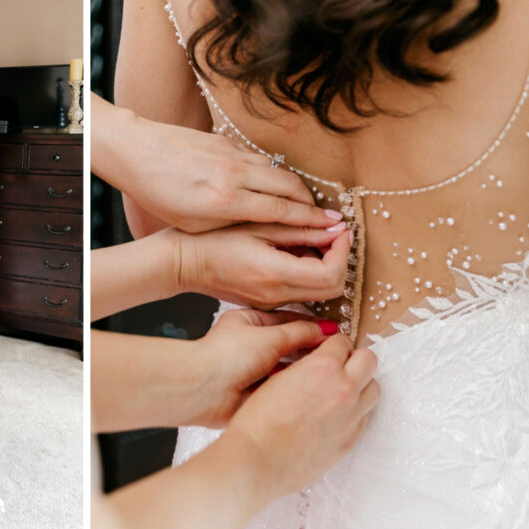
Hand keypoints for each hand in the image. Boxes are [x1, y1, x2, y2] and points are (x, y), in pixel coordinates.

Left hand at [114, 117, 340, 232]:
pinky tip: (272, 183)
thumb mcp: (193, 223)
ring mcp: (232, 154)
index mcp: (226, 201)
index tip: (333, 226)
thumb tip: (262, 224)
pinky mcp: (226, 140)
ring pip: (277, 169)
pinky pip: (259, 158)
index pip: (281, 211)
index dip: (311, 220)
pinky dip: (272, 173)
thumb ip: (230, 223)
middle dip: (311, 202)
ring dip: (294, 186)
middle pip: (289, 186)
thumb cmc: (159, 195)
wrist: (138, 152)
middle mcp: (234, 174)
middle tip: (325, 216)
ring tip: (302, 202)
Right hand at [166, 222, 350, 308]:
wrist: (184, 263)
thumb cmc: (214, 239)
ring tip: (308, 240)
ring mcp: (272, 303)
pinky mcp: (266, 303)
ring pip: (319, 293)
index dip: (343, 251)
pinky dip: (307, 274)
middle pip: (333, 290)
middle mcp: (277, 295)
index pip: (332, 274)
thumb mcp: (260, 225)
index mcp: (276, 274)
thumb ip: (301, 228)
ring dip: (324, 267)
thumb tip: (336, 226)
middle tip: (331, 234)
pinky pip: (300, 293)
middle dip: (339, 260)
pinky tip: (291, 253)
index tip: (340, 229)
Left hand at [189, 309, 338, 428]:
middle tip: (337, 351)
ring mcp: (253, 368)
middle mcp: (251, 344)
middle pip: (288, 344)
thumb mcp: (269, 337)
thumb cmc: (226, 356)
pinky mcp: (255, 390)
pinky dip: (294, 386)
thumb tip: (325, 330)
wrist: (205, 390)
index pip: (287, 319)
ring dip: (303, 368)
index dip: (310, 325)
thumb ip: (300, 333)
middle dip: (309, 348)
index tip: (333, 331)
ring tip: (329, 369)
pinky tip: (312, 387)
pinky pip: (281, 385)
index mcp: (248, 321)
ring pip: (287, 366)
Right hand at [223, 331, 379, 497]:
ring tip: (340, 391)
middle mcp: (344, 387)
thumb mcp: (277, 378)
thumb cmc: (258, 419)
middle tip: (340, 366)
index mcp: (323, 366)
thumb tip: (314, 365)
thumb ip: (304, 367)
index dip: (333, 345)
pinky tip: (335, 415)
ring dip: (360, 384)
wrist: (258, 458)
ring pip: (374, 388)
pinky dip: (355, 410)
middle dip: (355, 359)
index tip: (328, 350)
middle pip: (369, 360)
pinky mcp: (351, 439)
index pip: (342, 342)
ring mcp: (352, 415)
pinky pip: (365, 416)